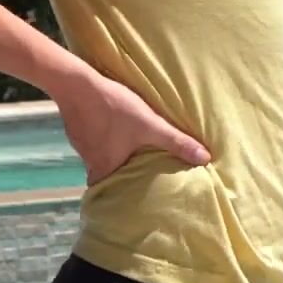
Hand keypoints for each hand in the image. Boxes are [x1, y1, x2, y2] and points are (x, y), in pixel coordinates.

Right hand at [49, 66, 210, 183]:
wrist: (77, 83)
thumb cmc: (114, 108)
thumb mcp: (150, 125)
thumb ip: (176, 142)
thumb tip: (205, 158)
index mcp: (104, 168)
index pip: (108, 193)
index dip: (117, 197)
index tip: (130, 198)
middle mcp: (89, 162)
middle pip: (104, 176)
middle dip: (119, 175)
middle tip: (135, 174)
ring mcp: (80, 145)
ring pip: (99, 157)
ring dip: (112, 155)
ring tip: (129, 151)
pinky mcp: (77, 128)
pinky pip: (92, 139)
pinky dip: (102, 137)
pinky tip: (113, 128)